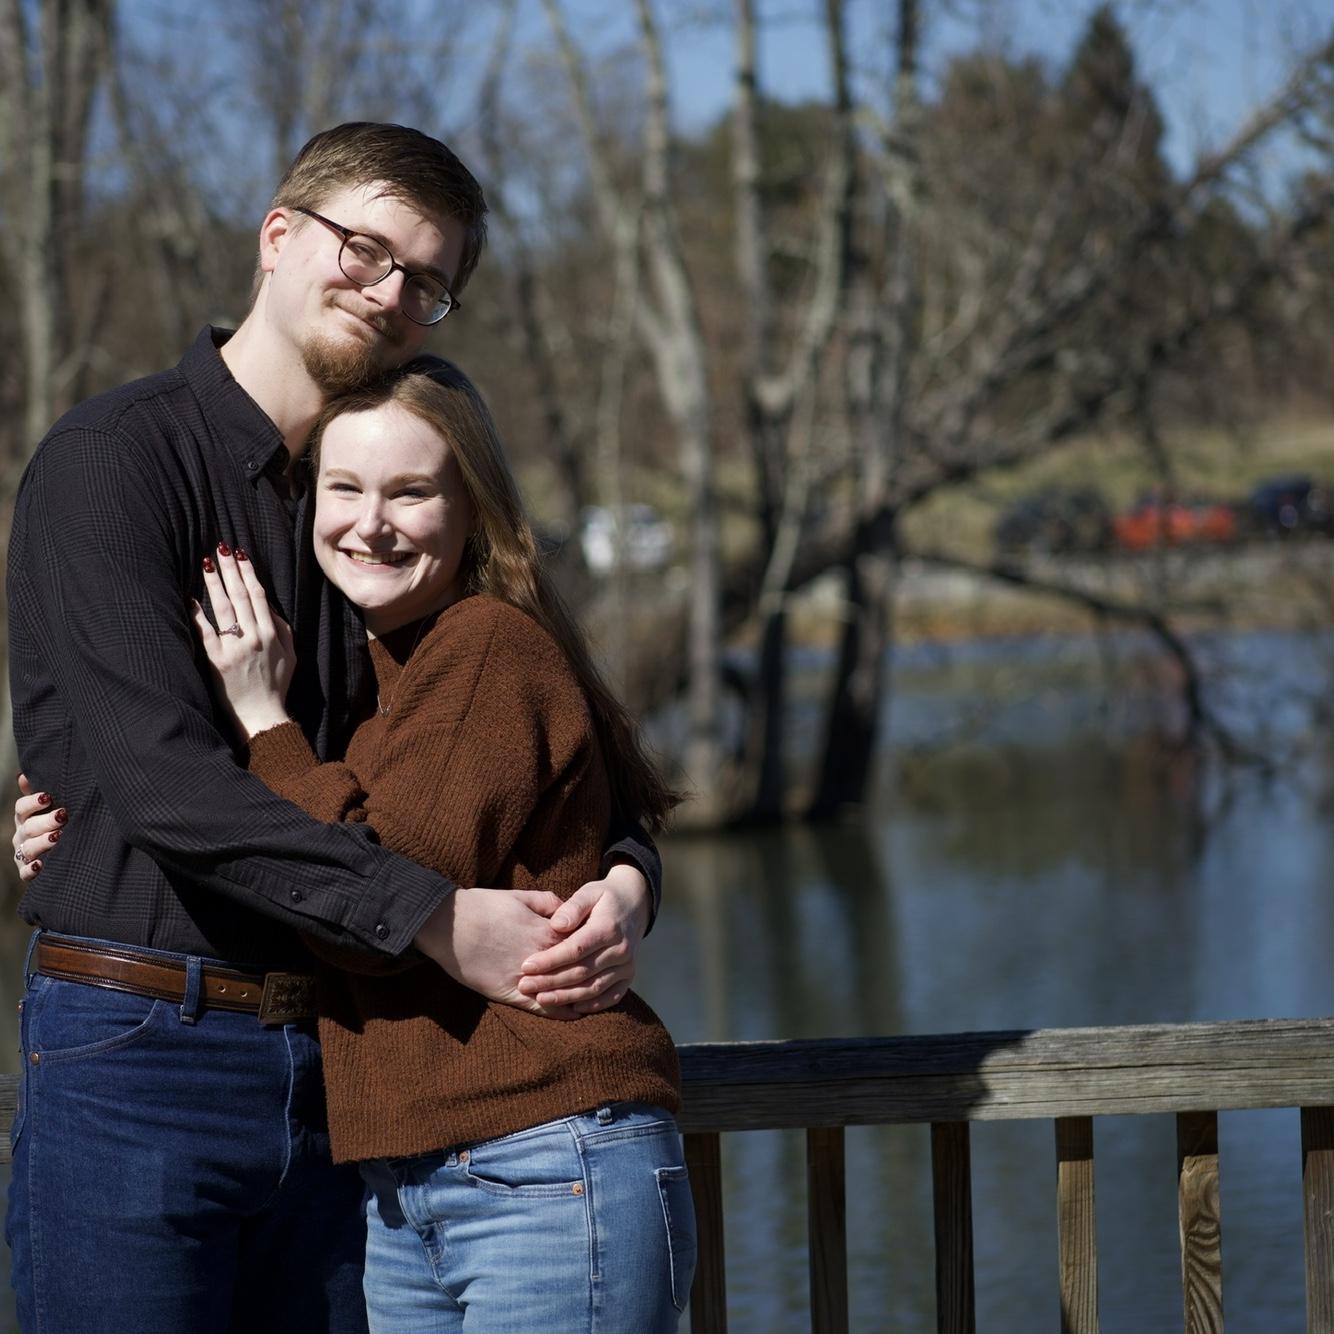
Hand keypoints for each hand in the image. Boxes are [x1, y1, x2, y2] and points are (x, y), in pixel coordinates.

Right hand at [12, 773, 63, 881]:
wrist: (63, 853)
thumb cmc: (58, 823)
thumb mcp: (51, 807)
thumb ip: (39, 794)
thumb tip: (22, 775)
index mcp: (26, 818)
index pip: (21, 808)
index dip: (32, 802)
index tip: (48, 797)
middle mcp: (22, 835)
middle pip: (28, 827)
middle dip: (45, 821)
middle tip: (62, 816)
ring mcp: (23, 854)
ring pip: (27, 849)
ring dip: (41, 843)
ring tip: (57, 837)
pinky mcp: (27, 872)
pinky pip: (25, 873)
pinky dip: (31, 870)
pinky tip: (41, 865)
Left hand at [191, 546, 295, 740]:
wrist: (262, 716)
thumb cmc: (276, 686)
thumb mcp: (291, 656)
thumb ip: (283, 629)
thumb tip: (270, 607)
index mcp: (272, 634)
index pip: (260, 596)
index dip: (249, 573)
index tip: (240, 555)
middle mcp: (254, 638)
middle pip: (241, 596)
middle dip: (230, 570)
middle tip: (220, 548)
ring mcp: (234, 649)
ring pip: (223, 608)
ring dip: (214, 583)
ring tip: (206, 563)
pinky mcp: (216, 661)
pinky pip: (205, 633)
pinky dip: (197, 614)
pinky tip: (190, 598)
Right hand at [414, 887, 586, 1020]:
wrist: (450, 926)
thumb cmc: (483, 907)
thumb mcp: (520, 896)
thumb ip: (548, 902)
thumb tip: (566, 910)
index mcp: (547, 931)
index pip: (582, 943)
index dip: (593, 948)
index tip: (603, 949)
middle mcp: (542, 957)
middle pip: (578, 969)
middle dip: (593, 973)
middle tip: (607, 975)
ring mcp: (528, 978)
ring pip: (564, 991)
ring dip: (581, 995)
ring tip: (596, 998)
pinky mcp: (511, 994)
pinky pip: (543, 1008)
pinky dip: (561, 1012)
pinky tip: (574, 1014)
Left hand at [517, 862, 650, 1012]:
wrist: (634, 904)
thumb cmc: (603, 897)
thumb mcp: (589, 892)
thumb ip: (573, 907)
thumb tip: (556, 925)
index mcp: (608, 928)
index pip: (575, 949)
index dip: (550, 960)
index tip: (526, 966)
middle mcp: (620, 949)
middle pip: (582, 971)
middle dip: (551, 981)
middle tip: (525, 985)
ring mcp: (626, 965)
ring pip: (594, 987)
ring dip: (566, 996)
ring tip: (540, 999)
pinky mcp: (628, 976)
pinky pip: (611, 996)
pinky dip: (592, 1005)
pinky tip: (571, 1007)